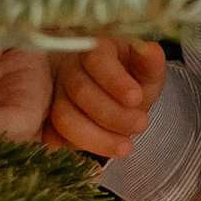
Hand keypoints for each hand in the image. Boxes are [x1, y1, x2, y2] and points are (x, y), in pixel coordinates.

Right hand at [47, 34, 166, 161]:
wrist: (120, 100)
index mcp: (94, 49)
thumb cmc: (133, 80)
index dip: (115, 80)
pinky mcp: (50, 121)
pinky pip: (54, 137)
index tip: (136, 98)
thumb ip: (151, 64)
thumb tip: (150, 50)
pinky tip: (104, 151)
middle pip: (80, 91)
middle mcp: (69, 69)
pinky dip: (79, 146)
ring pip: (65, 117)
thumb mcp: (147, 72)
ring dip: (98, 137)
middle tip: (141, 124)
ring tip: (126, 147)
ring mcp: (56, 95)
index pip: (97, 59)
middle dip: (113, 114)